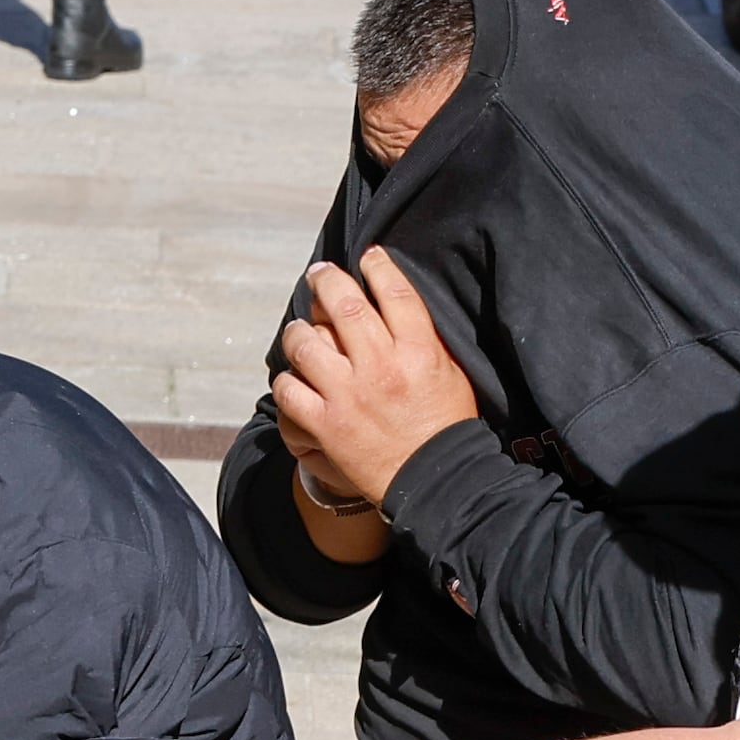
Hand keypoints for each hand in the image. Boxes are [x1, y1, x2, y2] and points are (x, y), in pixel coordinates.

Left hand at [272, 248, 482, 516]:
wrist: (436, 483)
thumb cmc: (446, 427)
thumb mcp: (452, 373)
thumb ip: (427, 339)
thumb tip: (400, 304)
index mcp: (418, 352)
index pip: (394, 293)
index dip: (378, 266)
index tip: (368, 256)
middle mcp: (381, 368)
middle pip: (345, 306)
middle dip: (326, 282)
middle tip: (318, 275)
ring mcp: (348, 396)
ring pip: (305, 344)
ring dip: (298, 331)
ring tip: (300, 330)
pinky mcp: (326, 426)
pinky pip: (290, 390)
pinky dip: (288, 379)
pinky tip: (294, 377)